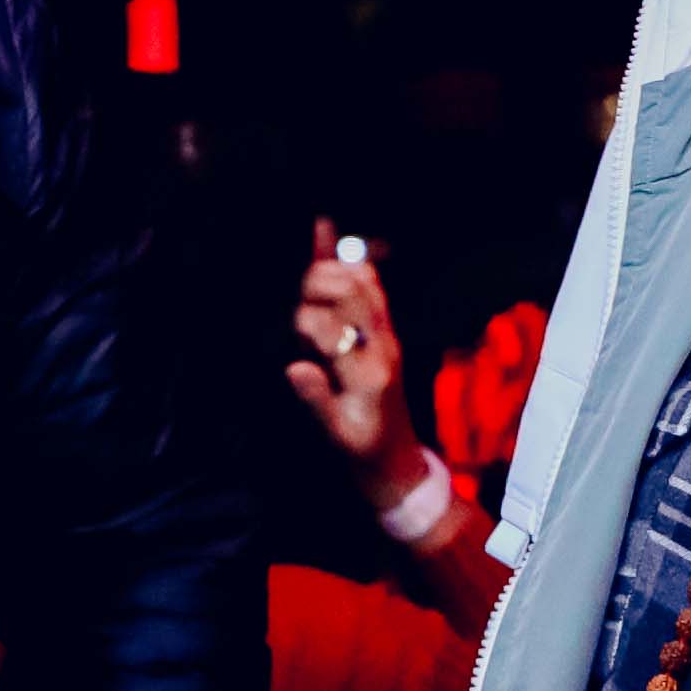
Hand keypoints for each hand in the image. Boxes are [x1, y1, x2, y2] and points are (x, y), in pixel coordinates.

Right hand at [283, 223, 407, 476]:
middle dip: (316, 286)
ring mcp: (388, 334)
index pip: (331, 327)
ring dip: (332, 270)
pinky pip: (372, 286)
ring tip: (308, 278)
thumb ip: (318, 400)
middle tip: (299, 302)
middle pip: (350, 291)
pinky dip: (348, 261)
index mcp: (367, 373)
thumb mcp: (337, 435)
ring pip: (364, 281)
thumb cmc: (362, 450)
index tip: (293, 336)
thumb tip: (295, 367)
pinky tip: (326, 232)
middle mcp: (382, 346)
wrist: (396, 458)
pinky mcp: (386, 330)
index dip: (303, 323)